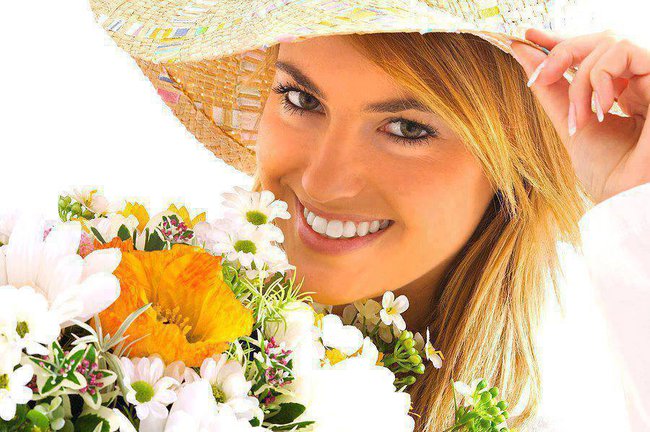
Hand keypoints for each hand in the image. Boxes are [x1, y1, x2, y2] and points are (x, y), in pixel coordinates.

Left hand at [510, 29, 649, 204]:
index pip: (588, 54)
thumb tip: (524, 55)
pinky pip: (625, 51)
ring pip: (607, 44)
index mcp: (619, 92)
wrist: (629, 200)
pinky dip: (600, 75)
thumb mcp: (571, 127)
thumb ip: (552, 93)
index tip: (527, 39)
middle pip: (597, 40)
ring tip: (579, 117)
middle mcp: (638, 81)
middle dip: (561, 54)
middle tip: (539, 79)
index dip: (559, 42)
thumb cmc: (609, 174)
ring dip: (580, 79)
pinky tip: (599, 107)